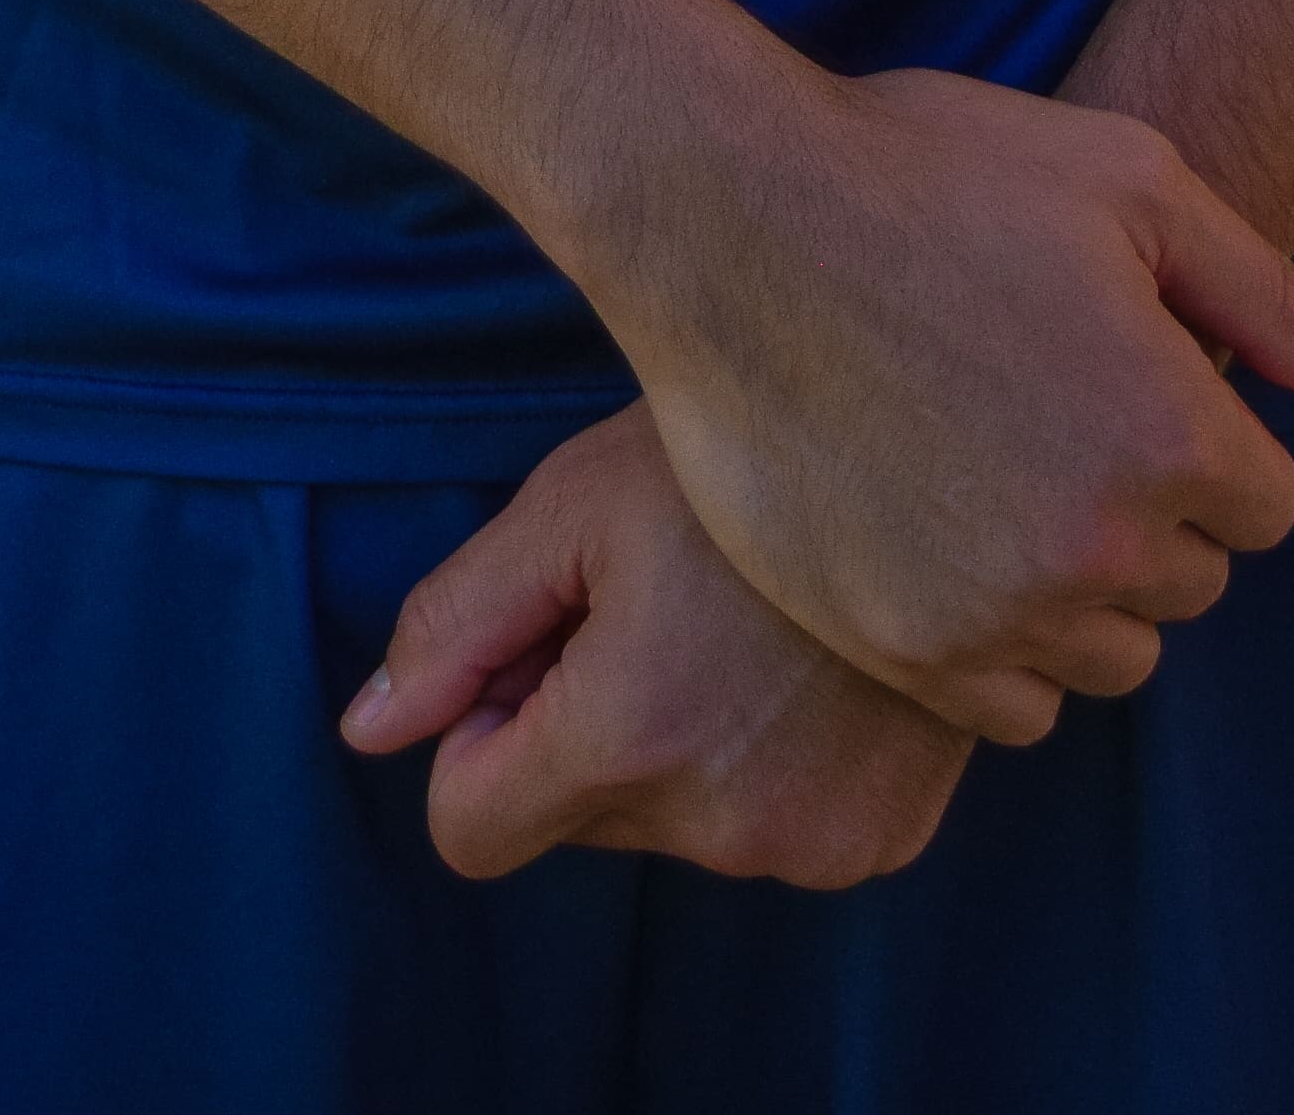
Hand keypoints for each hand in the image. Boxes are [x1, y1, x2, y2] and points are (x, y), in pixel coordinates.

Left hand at [343, 405, 969, 890]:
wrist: (929, 445)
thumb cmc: (726, 454)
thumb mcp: (568, 508)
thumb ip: (454, 626)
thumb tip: (364, 735)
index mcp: (630, 740)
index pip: (470, 831)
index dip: (478, 739)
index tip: (534, 646)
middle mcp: (723, 825)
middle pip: (574, 819)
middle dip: (579, 728)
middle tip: (643, 605)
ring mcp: (815, 847)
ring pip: (671, 824)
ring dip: (672, 746)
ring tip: (729, 623)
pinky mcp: (880, 843)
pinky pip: (766, 829)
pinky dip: (761, 765)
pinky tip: (796, 667)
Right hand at [597, 56, 1293, 745]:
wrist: (725, 215)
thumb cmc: (928, 171)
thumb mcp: (1123, 178)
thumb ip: (1264, 290)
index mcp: (1168, 430)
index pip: (1262, 504)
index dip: (1199, 433)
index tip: (1118, 375)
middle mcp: (1099, 542)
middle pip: (1189, 583)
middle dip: (1145, 510)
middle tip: (1045, 415)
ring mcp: (995, 608)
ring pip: (1109, 654)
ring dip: (1079, 589)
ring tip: (993, 476)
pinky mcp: (901, 648)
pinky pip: (1013, 710)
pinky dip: (1001, 650)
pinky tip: (947, 546)